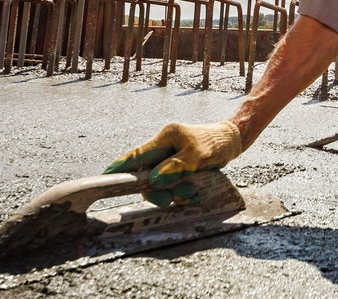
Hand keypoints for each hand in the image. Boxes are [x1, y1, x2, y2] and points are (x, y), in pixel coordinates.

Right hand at [103, 121, 242, 206]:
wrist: (232, 141)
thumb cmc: (216, 144)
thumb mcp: (198, 156)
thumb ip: (175, 167)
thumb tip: (151, 181)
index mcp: (165, 137)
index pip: (137, 155)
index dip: (119, 168)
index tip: (104, 178)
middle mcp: (164, 147)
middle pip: (146, 173)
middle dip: (157, 190)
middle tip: (172, 199)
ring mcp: (170, 157)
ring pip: (158, 182)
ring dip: (171, 193)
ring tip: (191, 192)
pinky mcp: (177, 167)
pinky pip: (170, 184)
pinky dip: (179, 192)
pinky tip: (193, 193)